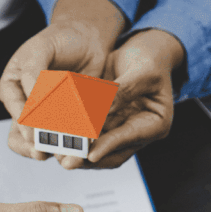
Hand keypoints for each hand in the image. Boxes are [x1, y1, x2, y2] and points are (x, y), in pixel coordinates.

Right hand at [0, 0, 124, 164]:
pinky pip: (67, 136)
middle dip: (35, 145)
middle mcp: (25, 105)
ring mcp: (45, 116)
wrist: (87, 40)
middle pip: (21, 135)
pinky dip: (75, 140)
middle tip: (46, 153)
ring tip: (66, 153)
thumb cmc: (61, 39)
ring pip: (43, 141)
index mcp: (12, 87)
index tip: (34, 135)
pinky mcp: (66, 120)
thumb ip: (33, 73)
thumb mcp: (41, 49)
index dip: (23, 124)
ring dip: (55, 148)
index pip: (14, 109)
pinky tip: (83, 142)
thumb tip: (33, 101)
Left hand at [63, 28, 181, 170]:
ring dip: (76, 150)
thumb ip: (122, 92)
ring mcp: (119, 130)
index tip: (90, 155)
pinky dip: (72, 134)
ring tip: (58, 152)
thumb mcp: (142, 72)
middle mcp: (137, 133)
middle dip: (88, 158)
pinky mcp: (103, 123)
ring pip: (96, 148)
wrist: (143, 51)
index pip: (130, 138)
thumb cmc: (150, 59)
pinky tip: (55, 134)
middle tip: (67, 160)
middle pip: (112, 154)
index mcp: (155, 124)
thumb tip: (100, 111)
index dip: (109, 146)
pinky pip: (86, 134)